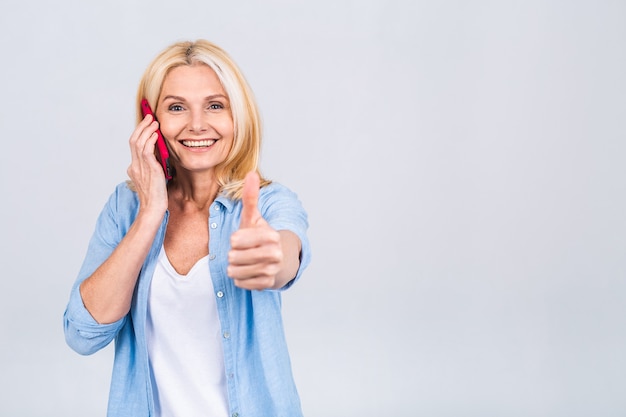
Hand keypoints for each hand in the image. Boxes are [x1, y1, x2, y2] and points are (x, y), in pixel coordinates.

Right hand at [126, 114, 167, 215]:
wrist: (153, 209)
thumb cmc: (156, 197)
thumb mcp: (154, 178)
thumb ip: (154, 166)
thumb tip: (160, 155)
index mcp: (134, 168)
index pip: (134, 146)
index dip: (140, 133)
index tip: (146, 125)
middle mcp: (134, 166)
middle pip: (133, 140)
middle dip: (141, 127)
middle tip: (149, 117)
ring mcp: (140, 167)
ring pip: (138, 142)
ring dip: (146, 130)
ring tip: (154, 121)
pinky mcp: (149, 169)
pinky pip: (146, 150)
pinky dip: (150, 140)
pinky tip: (156, 134)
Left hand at [228, 172, 282, 289]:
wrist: (278, 261)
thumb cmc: (259, 237)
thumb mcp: (253, 217)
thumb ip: (251, 197)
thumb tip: (251, 173)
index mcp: (270, 235)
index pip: (235, 240)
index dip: (234, 240)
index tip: (241, 239)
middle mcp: (274, 253)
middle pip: (234, 256)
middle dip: (233, 255)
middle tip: (242, 252)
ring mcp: (272, 270)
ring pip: (235, 271)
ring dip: (234, 267)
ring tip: (244, 261)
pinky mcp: (267, 284)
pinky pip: (240, 282)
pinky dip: (240, 278)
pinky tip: (248, 272)